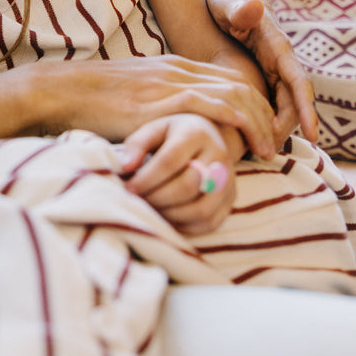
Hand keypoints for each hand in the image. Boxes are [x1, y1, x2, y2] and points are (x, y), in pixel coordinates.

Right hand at [45, 55, 275, 158]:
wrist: (60, 91)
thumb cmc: (87, 102)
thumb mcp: (130, 98)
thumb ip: (155, 105)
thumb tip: (171, 131)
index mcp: (172, 66)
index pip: (229, 79)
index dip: (253, 104)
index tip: (262, 131)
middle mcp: (179, 69)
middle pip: (241, 84)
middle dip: (266, 114)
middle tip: (275, 143)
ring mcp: (173, 82)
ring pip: (237, 95)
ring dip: (261, 123)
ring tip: (270, 151)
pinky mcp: (166, 100)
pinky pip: (218, 108)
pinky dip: (242, 126)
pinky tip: (251, 148)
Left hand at [119, 114, 234, 234]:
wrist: (206, 137)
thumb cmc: (171, 136)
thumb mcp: (153, 130)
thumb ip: (136, 146)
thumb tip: (125, 167)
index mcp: (196, 132)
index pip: (169, 161)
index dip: (146, 179)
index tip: (128, 188)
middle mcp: (218, 155)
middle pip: (187, 186)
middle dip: (156, 198)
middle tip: (137, 201)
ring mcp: (228, 180)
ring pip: (201, 209)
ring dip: (170, 214)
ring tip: (151, 209)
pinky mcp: (231, 199)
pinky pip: (209, 222)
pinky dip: (185, 225)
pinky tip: (167, 217)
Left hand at [204, 0, 318, 144]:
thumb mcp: (227, 0)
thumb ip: (239, 7)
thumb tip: (254, 7)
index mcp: (277, 47)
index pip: (298, 83)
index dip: (307, 110)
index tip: (314, 137)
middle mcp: (281, 62)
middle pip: (293, 103)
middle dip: (284, 129)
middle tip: (266, 153)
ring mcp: (273, 71)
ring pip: (282, 107)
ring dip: (274, 129)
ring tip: (257, 151)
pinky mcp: (263, 77)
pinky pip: (269, 104)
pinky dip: (262, 121)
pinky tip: (248, 137)